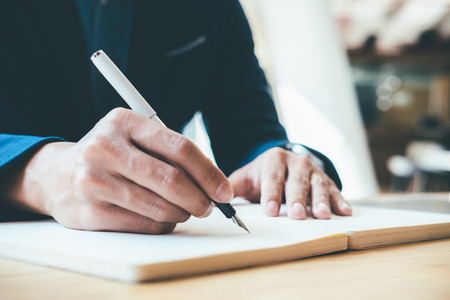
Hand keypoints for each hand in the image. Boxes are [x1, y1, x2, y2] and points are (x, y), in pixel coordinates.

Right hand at [6, 108, 232, 233]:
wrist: (56, 175)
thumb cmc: (110, 155)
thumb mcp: (134, 138)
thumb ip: (170, 153)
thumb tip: (213, 182)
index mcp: (124, 122)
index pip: (180, 148)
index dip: (208, 172)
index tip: (224, 191)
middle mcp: (105, 148)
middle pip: (171, 180)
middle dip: (200, 199)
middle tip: (210, 207)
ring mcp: (94, 180)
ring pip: (159, 207)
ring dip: (183, 213)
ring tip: (186, 210)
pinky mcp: (90, 212)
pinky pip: (144, 224)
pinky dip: (163, 224)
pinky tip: (164, 217)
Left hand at [229, 147, 351, 218]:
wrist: (283, 162)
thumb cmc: (262, 175)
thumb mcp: (246, 177)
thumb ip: (231, 186)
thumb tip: (214, 199)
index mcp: (274, 159)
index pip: (272, 177)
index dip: (271, 194)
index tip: (270, 210)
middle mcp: (296, 162)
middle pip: (296, 181)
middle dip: (297, 198)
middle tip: (297, 215)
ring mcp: (313, 171)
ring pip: (318, 185)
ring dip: (320, 200)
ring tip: (321, 215)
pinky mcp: (327, 180)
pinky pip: (335, 190)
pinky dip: (340, 201)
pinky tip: (344, 212)